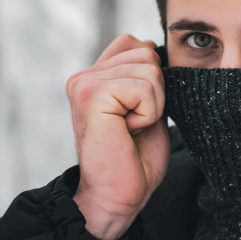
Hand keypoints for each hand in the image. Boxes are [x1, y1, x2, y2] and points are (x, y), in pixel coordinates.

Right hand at [66, 34, 169, 239]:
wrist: (117, 196)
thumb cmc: (134, 158)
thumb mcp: (146, 106)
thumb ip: (145, 76)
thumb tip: (156, 46)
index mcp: (95, 75)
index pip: (136, 43)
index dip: (152, 77)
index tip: (137, 112)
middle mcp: (84, 75)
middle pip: (147, 53)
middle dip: (156, 92)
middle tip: (134, 124)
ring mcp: (85, 82)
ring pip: (150, 70)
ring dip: (153, 105)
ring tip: (130, 129)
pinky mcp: (92, 94)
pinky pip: (144, 88)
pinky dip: (148, 114)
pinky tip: (128, 132)